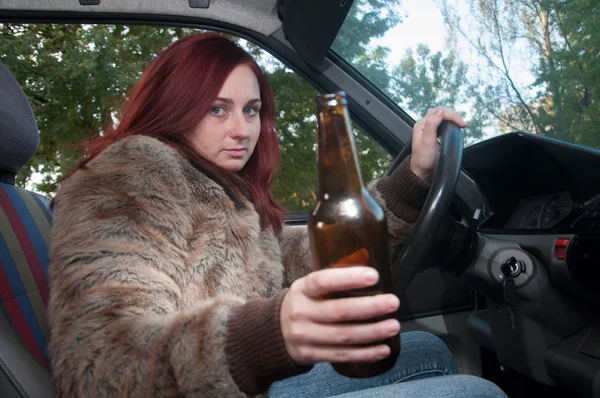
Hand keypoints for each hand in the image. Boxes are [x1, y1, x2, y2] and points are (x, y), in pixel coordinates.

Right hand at [280, 266, 400, 365]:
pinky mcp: (311, 355)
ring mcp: (305, 336)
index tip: (374, 276)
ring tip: (393, 325)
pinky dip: (365, 354)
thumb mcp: (308, 288)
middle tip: (393, 302)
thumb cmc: (302, 304)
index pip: (323, 281)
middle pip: (339, 311)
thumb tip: (367, 264)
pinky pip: (342, 355)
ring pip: (344, 336)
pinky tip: (383, 349)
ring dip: (372, 332)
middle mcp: (301, 313)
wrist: (273, 334)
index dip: (349, 278)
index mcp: (301, 290)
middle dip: (370, 307)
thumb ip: (333, 280)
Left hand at [410, 106, 466, 182]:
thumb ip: (432, 125)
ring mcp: (428, 129)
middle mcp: (424, 125)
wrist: (422, 172)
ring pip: (441, 116)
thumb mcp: (427, 142)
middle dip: (453, 115)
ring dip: (452, 118)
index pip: (438, 112)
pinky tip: (454, 126)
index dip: (451, 116)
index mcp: (421, 125)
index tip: (461, 124)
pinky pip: (442, 122)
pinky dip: (450, 122)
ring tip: (460, 124)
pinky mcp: (433, 133)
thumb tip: (439, 112)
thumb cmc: (423, 160)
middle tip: (462, 124)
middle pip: (440, 111)